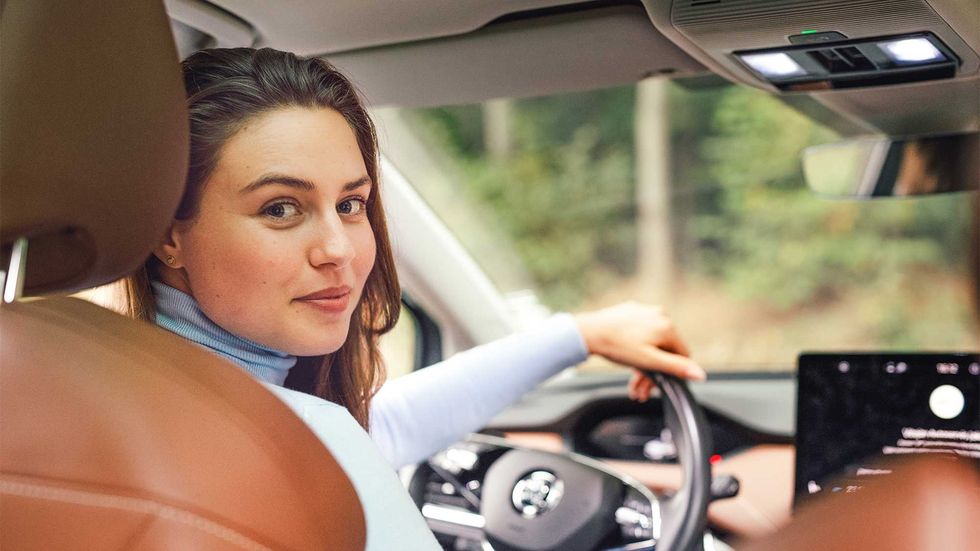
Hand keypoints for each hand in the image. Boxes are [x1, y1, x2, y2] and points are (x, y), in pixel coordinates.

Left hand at [573, 302, 705, 401]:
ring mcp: (644, 311)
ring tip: (633, 382)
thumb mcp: (649, 362)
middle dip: (654, 372)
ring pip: (651, 342)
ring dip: (644, 364)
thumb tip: (701, 374)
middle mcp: (659, 314)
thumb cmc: (617, 347)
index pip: (682, 353)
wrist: (588, 332)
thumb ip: (676, 367)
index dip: (673, 372)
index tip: (659, 385)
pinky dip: (636, 347)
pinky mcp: (630, 311)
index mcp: (667, 326)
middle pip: (665, 349)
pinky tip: (626, 359)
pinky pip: (640, 332)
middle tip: (641, 390)